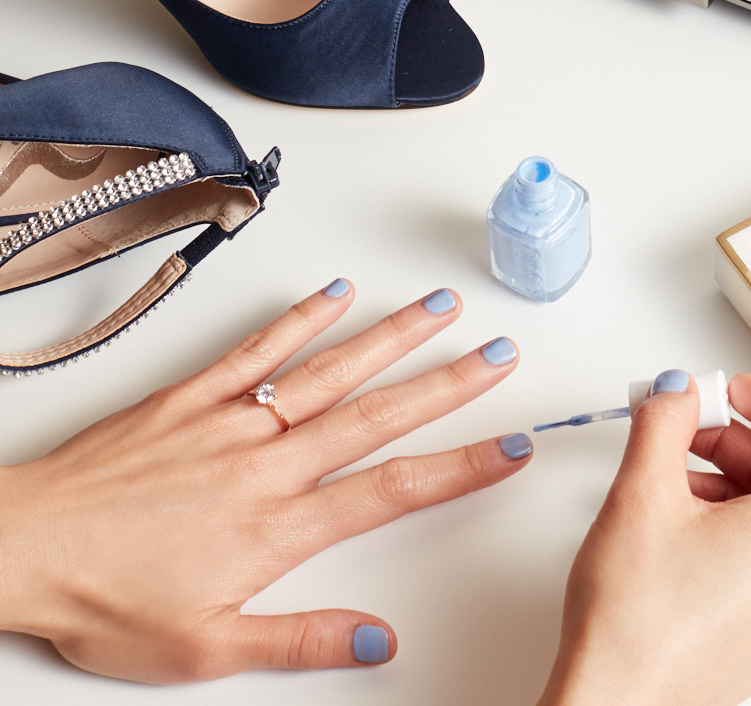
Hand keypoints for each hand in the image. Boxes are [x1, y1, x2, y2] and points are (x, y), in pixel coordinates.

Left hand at [0, 280, 530, 681]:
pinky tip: (336, 294)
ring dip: (391, 338)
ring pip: (329, 371)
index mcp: (277, 527)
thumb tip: (373, 640)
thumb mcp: (204, 649)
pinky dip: (300, 319)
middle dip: (448, 383)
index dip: (461, 467)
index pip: (391, 491)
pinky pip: (256, 350)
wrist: (22, 548)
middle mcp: (265, 464)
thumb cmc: (103, 601)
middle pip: (376, 415)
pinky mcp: (190, 396)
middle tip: (500, 354)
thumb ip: (297, 640)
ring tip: (441, 309)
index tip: (510, 445)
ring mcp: (229, 422)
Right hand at [538, 372, 750, 705]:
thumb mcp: (640, 491)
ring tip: (665, 485)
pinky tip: (676, 534)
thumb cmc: (631, 622)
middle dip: (736, 443)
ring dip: (727, 486)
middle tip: (679, 429)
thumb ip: (665, 419)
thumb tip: (679, 391)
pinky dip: (731, 533)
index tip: (733, 395)